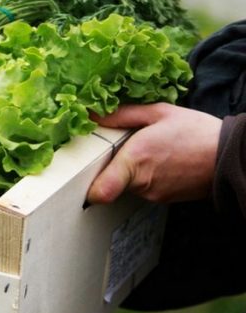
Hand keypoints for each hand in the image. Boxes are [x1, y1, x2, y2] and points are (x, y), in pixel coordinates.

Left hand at [87, 103, 221, 203]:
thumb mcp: (158, 113)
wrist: (230, 156)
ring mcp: (152, 194)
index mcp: (135, 159)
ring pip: (126, 185)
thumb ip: (122, 115)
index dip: (88, 188)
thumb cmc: (197, 132)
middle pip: (109, 182)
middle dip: (110, 167)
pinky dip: (145, 177)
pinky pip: (143, 189)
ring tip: (149, 153)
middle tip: (120, 150)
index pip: (101, 191)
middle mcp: (140, 182)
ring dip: (130, 171)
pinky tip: (161, 162)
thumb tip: (93, 114)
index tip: (82, 176)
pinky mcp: (162, 200)